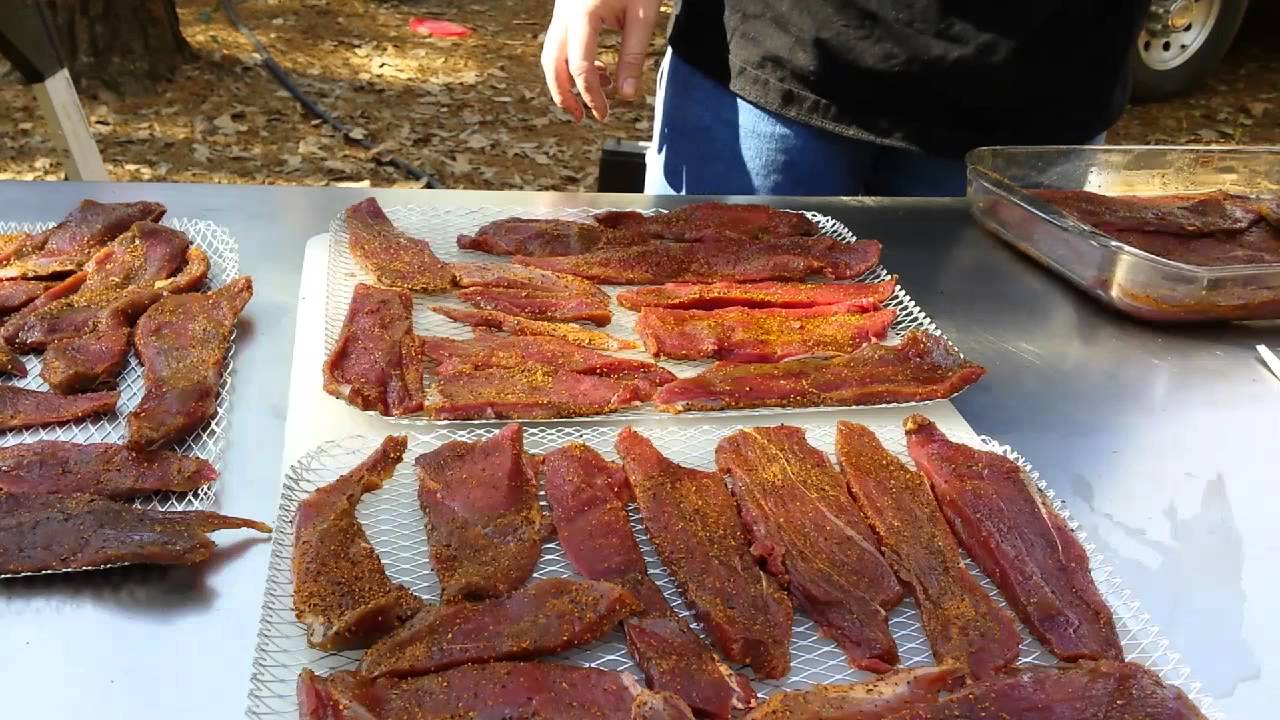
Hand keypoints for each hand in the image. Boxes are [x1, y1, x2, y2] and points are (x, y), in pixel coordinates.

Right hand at [540, 0, 660, 121]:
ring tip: (592, 96)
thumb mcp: (643, 16)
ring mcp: (562, 10)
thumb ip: (633, 55)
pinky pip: (560, 42)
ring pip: (551, 53)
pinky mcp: (567, 9)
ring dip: (564, 80)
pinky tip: (598, 70)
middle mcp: (565, 14)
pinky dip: (571, 62)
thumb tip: (626, 95)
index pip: (579, 68)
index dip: (590, 95)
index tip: (603, 114)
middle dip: (563, 94)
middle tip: (580, 116)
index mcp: (582, 16)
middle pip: (552, 64)